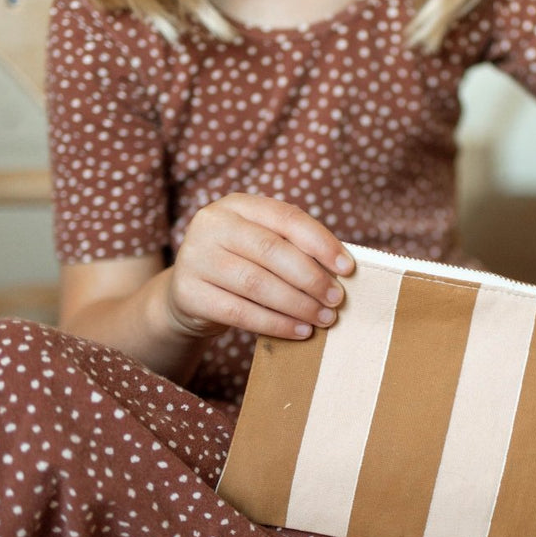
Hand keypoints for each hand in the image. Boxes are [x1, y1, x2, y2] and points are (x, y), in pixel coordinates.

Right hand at [165, 194, 353, 340]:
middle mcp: (212, 224)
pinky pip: (239, 312)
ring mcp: (195, 257)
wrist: (188, 292)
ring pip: (256, 283)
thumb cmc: (241, 265)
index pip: (287, 217)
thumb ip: (294, 247)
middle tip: (336, 299)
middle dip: (311, 278)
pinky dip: (275, 324)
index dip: (321, 242)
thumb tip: (342, 270)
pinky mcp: (187, 293)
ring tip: (324, 318)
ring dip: (298, 304)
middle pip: (271, 250)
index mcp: (237, 205)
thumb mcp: (261, 244)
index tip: (347, 268)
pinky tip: (299, 331)